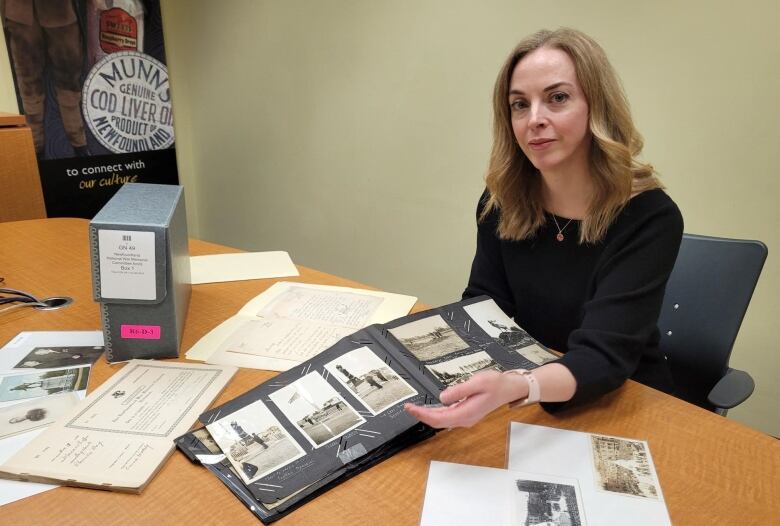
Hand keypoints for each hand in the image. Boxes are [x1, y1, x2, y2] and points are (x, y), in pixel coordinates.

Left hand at [404, 370, 526, 428]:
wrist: (508, 388)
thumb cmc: (495, 384)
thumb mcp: (477, 382)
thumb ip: (459, 390)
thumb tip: (442, 398)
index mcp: (466, 413)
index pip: (438, 418)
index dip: (422, 414)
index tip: (411, 408)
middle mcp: (464, 419)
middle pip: (438, 421)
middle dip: (421, 415)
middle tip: (408, 407)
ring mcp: (465, 417)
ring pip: (442, 420)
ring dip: (428, 415)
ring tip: (414, 408)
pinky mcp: (466, 413)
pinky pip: (447, 416)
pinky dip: (436, 413)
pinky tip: (430, 408)